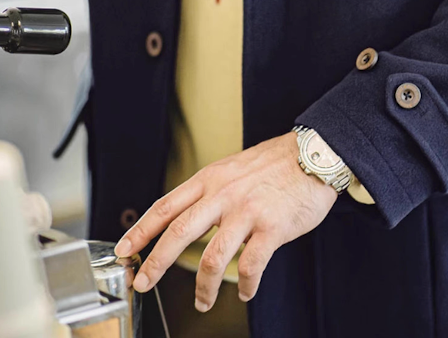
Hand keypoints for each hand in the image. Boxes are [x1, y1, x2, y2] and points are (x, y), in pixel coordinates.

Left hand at [113, 131, 337, 308]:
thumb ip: (213, 190)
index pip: (167, 205)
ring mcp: (248, 211)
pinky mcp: (272, 227)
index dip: (141, 229)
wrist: (315, 153)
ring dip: (204, 287)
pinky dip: (247, 285)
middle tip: (143, 282)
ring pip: (213, 258)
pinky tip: (247, 291)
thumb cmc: (277, 163)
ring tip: (203, 302)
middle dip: (156, 262)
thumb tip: (191, 217)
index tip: (124, 249)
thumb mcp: (235, 167)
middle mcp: (225, 194)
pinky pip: (252, 265)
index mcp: (212, 178)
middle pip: (180, 232)